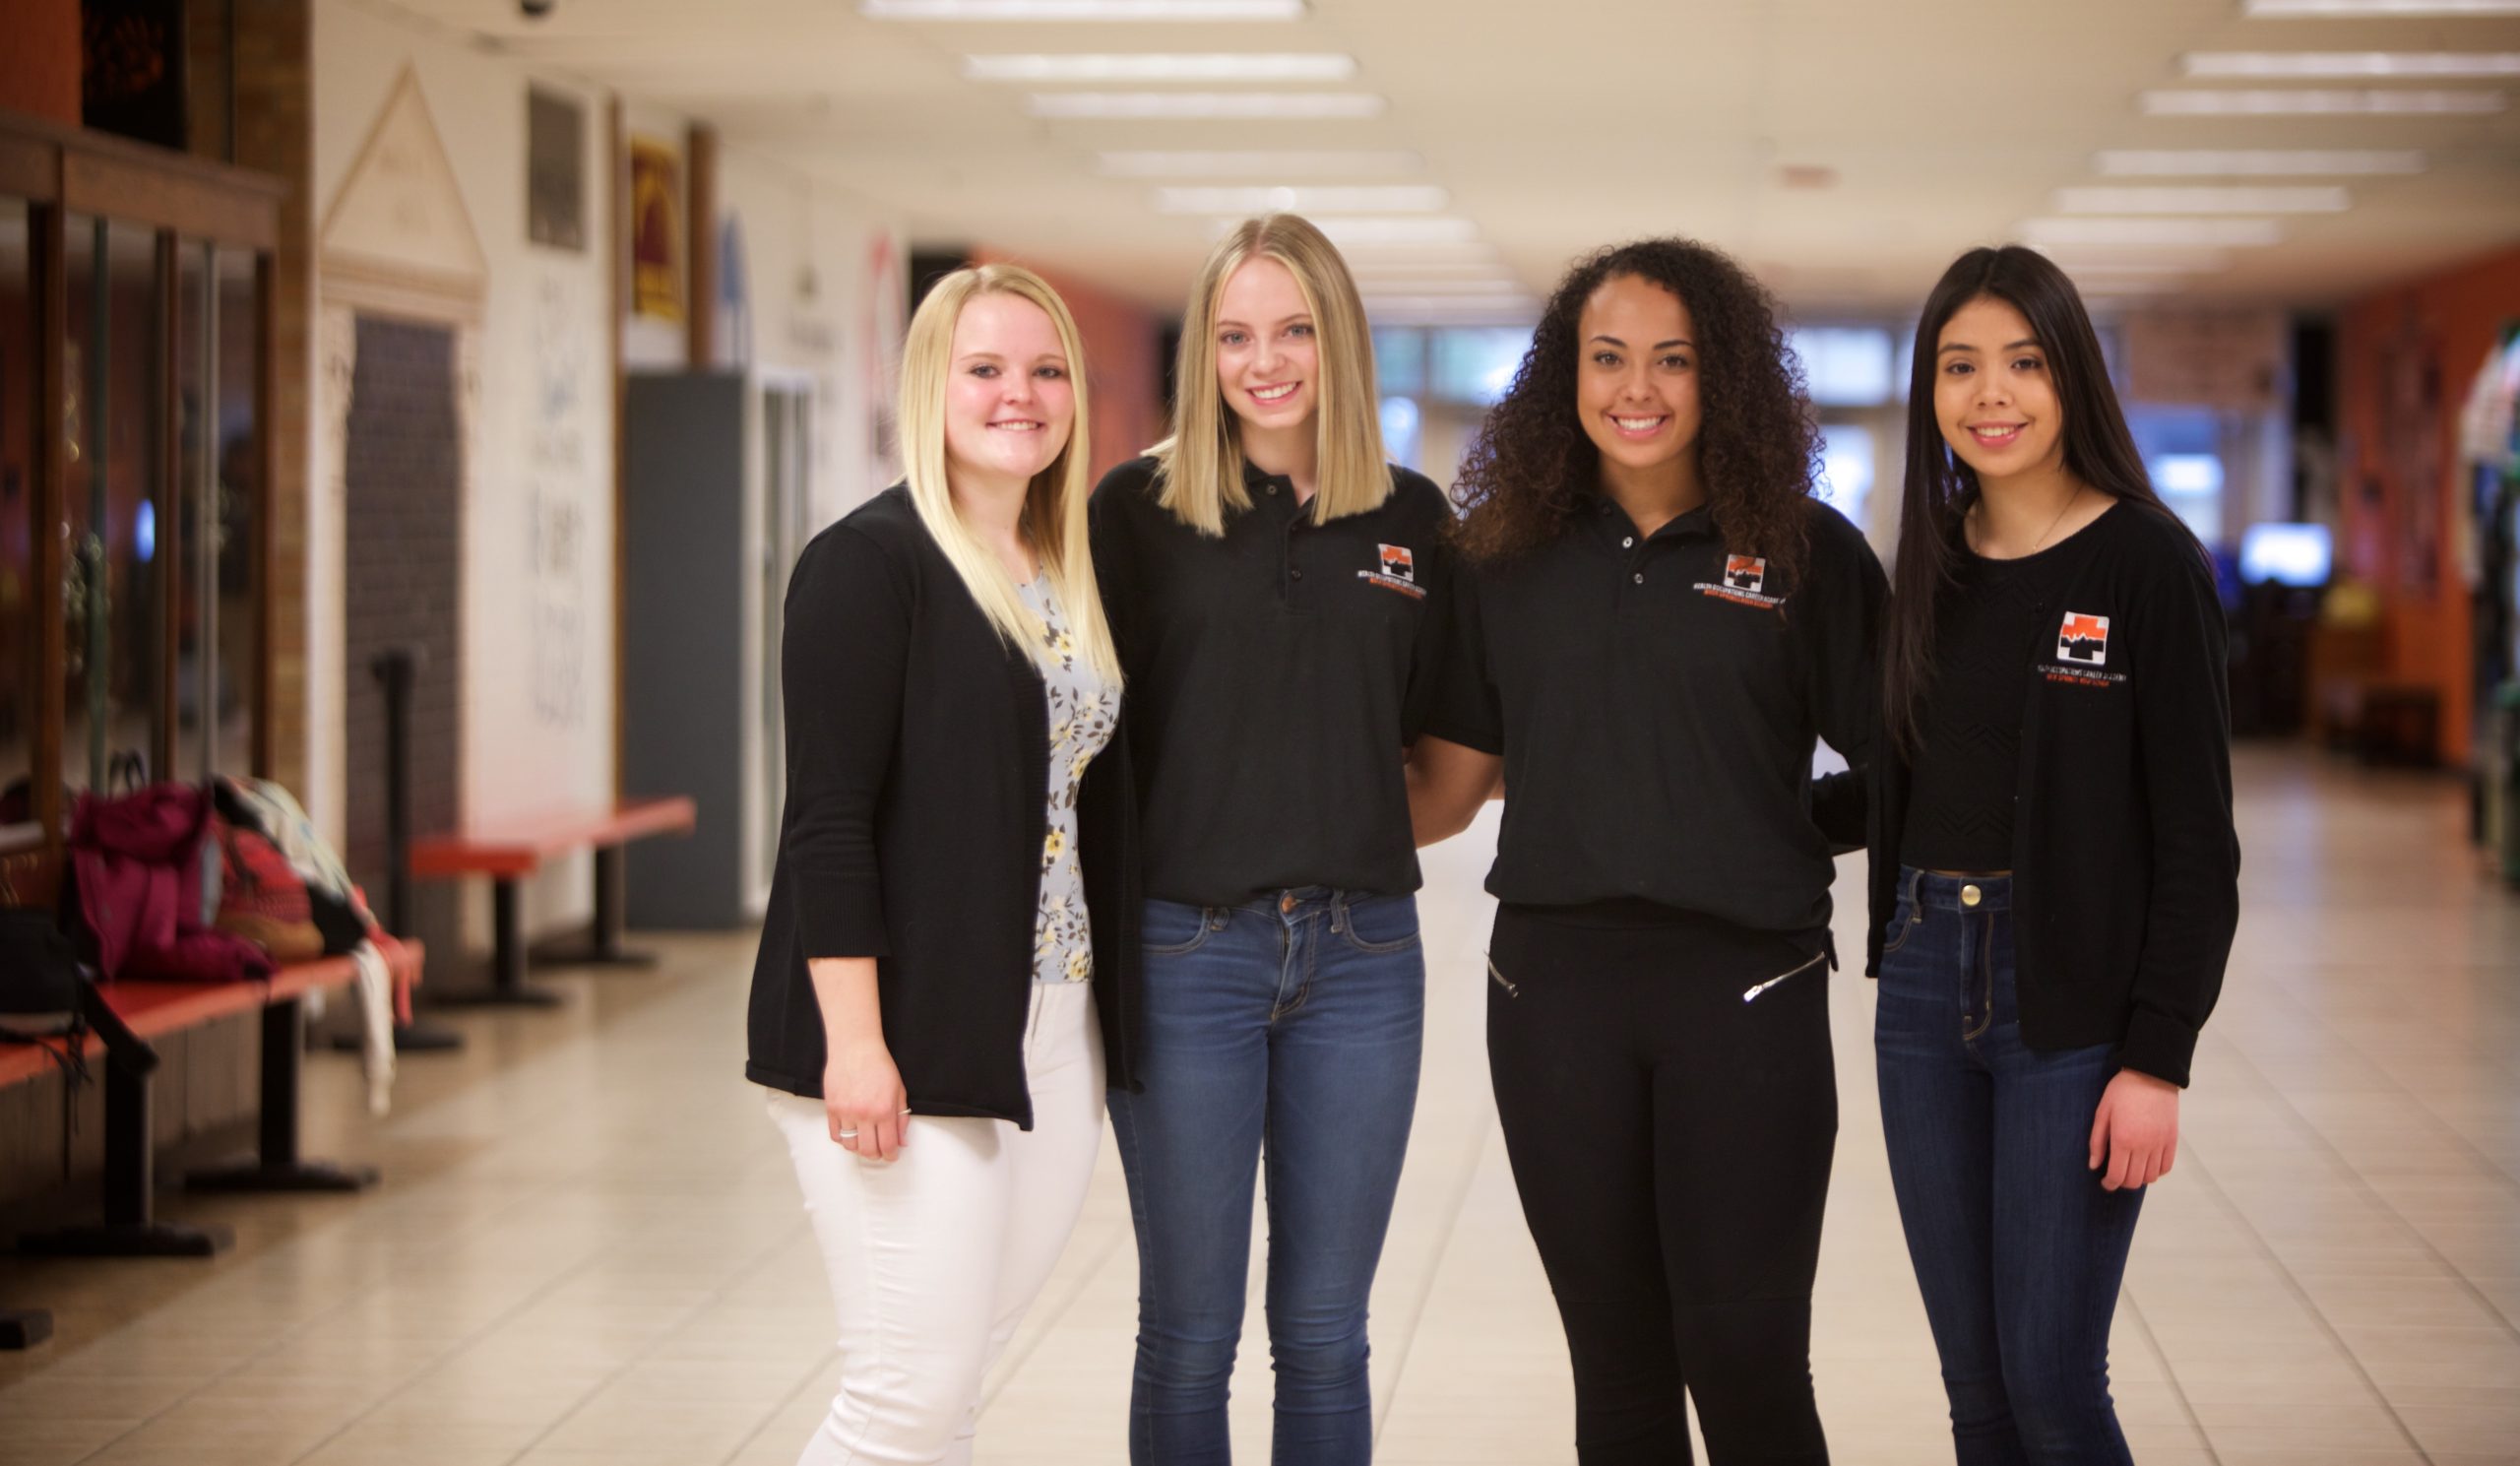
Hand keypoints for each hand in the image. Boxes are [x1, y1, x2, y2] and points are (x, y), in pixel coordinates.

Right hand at [823, 1038, 909, 1161]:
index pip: (887, 1146)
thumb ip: (901, 1118)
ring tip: (864, 1140)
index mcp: (884, 1111)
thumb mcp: (899, 1091)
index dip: (891, 1155)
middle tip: (879, 1151)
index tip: (891, 1155)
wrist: (855, 1047)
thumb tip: (902, 1142)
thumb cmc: (879, 1065)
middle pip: (868, 1151)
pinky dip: (843, 1139)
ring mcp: (845, 1112)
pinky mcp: (831, 1108)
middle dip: (876, 1155)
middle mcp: (864, 1114)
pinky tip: (851, 1133)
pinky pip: (835, 1135)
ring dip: (858, 1148)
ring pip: (850, 1146)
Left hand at [2088, 1068, 2179, 1191]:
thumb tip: (2094, 1165)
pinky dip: (2157, 1171)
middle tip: (2116, 1176)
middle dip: (2123, 1183)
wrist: (2151, 1074)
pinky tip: (2147, 1164)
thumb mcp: (2102, 1113)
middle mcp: (2143, 1146)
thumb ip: (2097, 1141)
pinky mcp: (2172, 1140)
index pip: (2117, 1176)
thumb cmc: (2122, 1091)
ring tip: (2131, 1168)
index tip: (2105, 1182)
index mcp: (2123, 1140)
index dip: (2109, 1184)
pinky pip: (2166, 1167)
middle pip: (2134, 1181)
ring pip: (2151, 1177)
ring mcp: (2160, 1144)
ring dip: (2140, 1178)